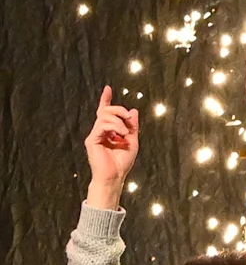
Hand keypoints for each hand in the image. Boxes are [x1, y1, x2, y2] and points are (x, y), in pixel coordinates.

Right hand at [83, 87, 138, 205]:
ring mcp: (95, 135)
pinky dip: (114, 127)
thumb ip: (132, 126)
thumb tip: (133, 110)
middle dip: (119, 109)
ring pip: (104, 116)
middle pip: (106, 111)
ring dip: (119, 121)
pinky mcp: (92, 140)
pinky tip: (121, 135)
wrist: (115, 176)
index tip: (108, 88)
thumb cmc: (122, 161)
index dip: (106, 100)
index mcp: (109, 130)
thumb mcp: (133, 141)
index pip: (105, 112)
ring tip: (126, 132)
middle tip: (129, 117)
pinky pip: (102, 125)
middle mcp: (100, 131)